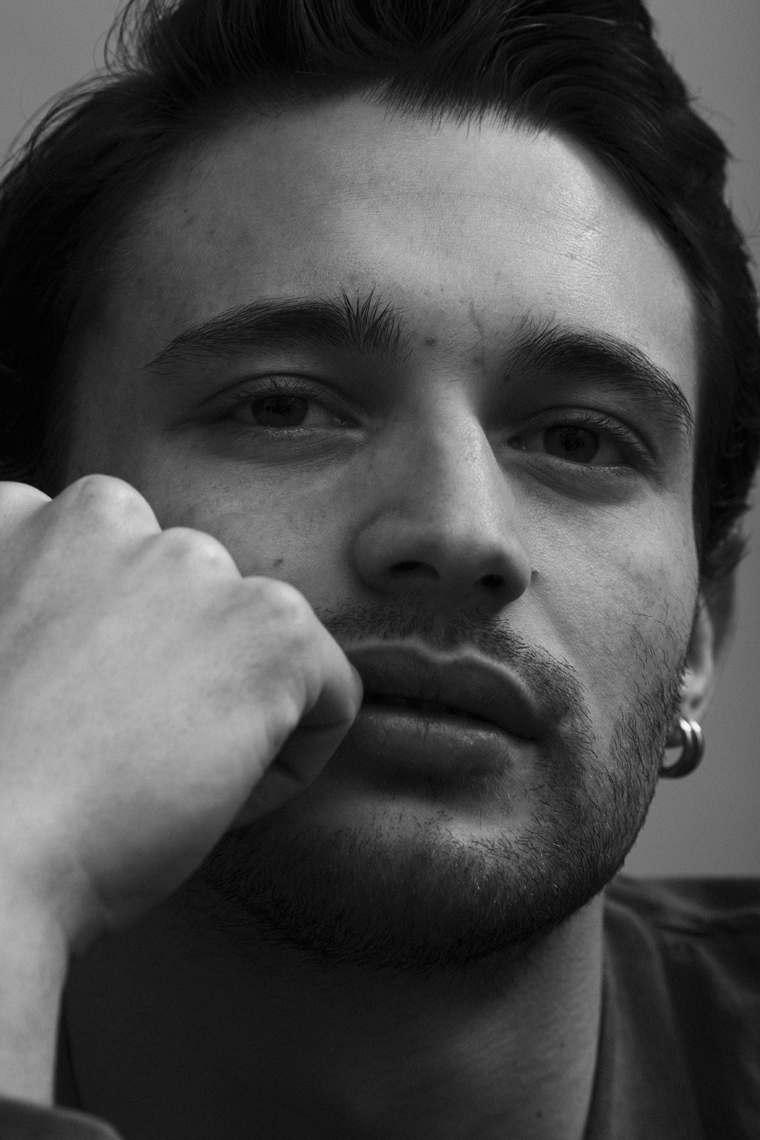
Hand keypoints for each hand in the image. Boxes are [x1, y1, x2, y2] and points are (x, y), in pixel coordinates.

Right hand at [0, 475, 361, 950]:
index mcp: (20, 517)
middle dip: (174, 665)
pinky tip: (220, 797)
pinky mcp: (271, 627)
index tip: (75, 717)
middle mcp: (106, 516)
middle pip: (186, 597)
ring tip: (161, 778)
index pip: (104, 563)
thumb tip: (114, 645)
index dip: (103, 655)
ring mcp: (194, 564)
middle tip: (119, 752)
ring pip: (252, 640)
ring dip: (229, 704)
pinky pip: (327, 691)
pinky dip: (295, 754)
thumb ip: (47, 611)